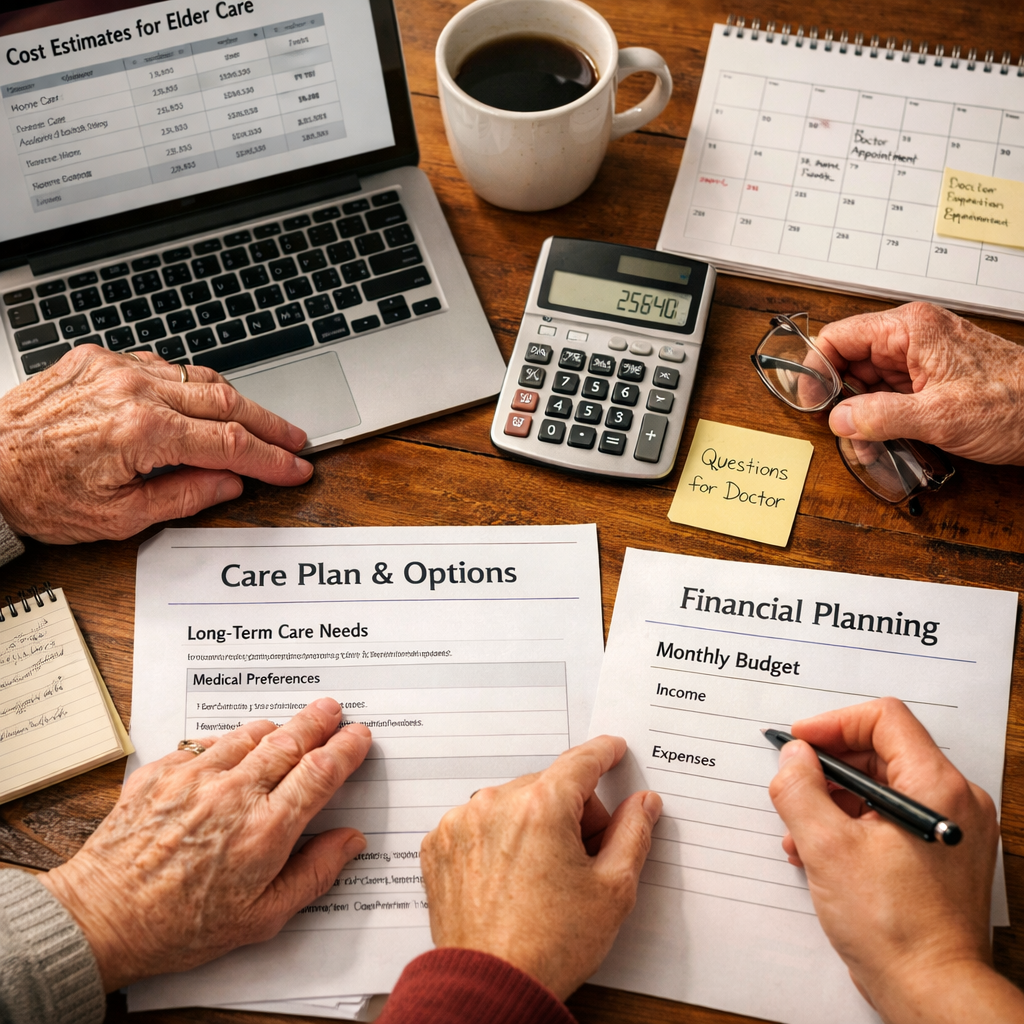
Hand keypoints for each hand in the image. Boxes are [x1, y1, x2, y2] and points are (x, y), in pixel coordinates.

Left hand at [0, 345, 313, 542]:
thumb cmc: (37, 495)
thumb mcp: (118, 518)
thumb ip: (185, 497)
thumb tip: (231, 483)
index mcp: (140, 432)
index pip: (229, 443)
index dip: (270, 458)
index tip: (296, 467)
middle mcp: (132, 390)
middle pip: (225, 400)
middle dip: (268, 423)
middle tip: (295, 440)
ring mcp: (115, 368)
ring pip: (199, 377)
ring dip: (235, 401)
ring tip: (260, 424)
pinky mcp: (98, 358)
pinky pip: (164, 366)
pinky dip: (192, 386)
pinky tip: (202, 404)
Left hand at [40, 699, 370, 990]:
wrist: (102, 919)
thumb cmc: (181, 928)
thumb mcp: (261, 919)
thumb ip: (314, 874)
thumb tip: (350, 840)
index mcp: (265, 831)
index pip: (320, 773)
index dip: (345, 749)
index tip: (357, 737)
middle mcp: (233, 795)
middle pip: (290, 740)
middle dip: (318, 721)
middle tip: (332, 710)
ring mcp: (195, 778)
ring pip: (250, 735)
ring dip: (276, 728)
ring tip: (288, 730)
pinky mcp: (162, 771)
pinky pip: (207, 743)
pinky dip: (229, 742)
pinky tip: (233, 753)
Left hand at [420, 736, 661, 999]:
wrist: (489, 986)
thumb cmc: (548, 946)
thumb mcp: (612, 890)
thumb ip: (633, 834)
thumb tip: (643, 803)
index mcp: (541, 807)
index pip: (580, 762)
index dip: (603, 754)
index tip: (612, 749)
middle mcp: (495, 804)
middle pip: (547, 787)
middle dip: (571, 813)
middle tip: (581, 860)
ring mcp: (462, 822)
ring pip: (511, 804)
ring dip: (531, 824)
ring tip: (541, 877)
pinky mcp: (440, 844)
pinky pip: (478, 823)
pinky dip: (496, 840)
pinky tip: (509, 878)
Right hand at [768, 697, 1023, 1022]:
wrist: (931, 991)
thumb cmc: (893, 928)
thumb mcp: (825, 847)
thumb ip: (800, 789)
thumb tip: (793, 757)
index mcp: (936, 787)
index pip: (885, 719)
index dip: (835, 724)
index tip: (801, 742)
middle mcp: (953, 800)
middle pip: (882, 752)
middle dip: (829, 767)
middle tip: (794, 784)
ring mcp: (949, 829)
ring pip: (883, 786)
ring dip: (835, 799)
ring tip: (801, 830)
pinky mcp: (940, 854)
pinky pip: (892, 817)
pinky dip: (854, 823)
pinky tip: (821, 851)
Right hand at [814, 302, 1023, 463]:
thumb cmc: (1018, 402)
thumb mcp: (941, 415)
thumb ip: (882, 416)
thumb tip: (839, 419)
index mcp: (910, 329)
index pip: (840, 337)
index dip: (816, 369)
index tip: (809, 402)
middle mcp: (912, 339)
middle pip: (849, 363)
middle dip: (839, 400)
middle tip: (838, 431)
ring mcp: (920, 361)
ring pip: (867, 385)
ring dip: (859, 416)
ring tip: (863, 445)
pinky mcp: (928, 383)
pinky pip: (888, 399)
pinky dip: (879, 422)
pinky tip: (881, 443)